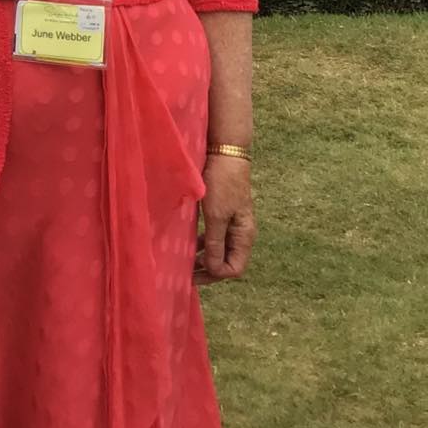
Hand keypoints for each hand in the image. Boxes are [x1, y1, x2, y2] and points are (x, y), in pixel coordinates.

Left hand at [194, 154, 255, 283]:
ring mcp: (233, 223)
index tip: (193, 273)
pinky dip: (201, 242)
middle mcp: (241, 233)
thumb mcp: (216, 215)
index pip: (234, 269)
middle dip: (207, 269)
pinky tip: (187, 242)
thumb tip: (214, 270)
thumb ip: (215, 243)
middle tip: (184, 274)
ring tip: (183, 261)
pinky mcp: (223, 212)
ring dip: (202, 257)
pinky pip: (214, 235)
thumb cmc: (222, 183)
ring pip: (219, 249)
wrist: (226, 152)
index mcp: (244, 236)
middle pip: (226, 262)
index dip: (215, 274)